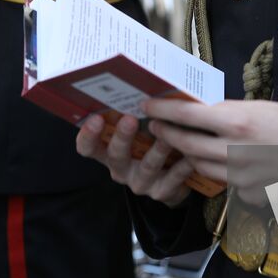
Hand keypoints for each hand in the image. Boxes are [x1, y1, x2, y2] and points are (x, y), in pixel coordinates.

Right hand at [76, 113, 193, 207]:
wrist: (173, 181)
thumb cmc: (151, 146)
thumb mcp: (138, 133)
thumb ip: (134, 117)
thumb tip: (140, 86)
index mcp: (109, 153)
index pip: (89, 148)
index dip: (88, 136)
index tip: (95, 118)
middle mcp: (121, 169)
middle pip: (116, 155)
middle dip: (122, 137)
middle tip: (129, 119)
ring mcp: (141, 182)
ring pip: (147, 167)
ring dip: (157, 150)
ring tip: (166, 136)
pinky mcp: (162, 192)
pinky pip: (172, 178)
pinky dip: (182, 166)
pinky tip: (189, 154)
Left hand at [145, 99, 277, 193]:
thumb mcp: (262, 108)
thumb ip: (231, 113)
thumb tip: (203, 112)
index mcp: (238, 121)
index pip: (187, 114)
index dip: (163, 110)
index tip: (149, 105)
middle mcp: (235, 151)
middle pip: (187, 144)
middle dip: (167, 134)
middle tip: (157, 125)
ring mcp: (241, 177)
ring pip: (201, 166)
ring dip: (190, 154)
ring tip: (184, 143)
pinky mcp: (249, 195)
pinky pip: (225, 182)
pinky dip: (221, 172)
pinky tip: (228, 162)